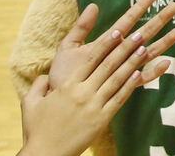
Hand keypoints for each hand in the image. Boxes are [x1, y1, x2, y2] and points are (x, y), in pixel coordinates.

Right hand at [16, 0, 174, 155]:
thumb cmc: (36, 129)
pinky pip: (119, 99)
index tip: (118, 31)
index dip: (105, 44)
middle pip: (107, 65)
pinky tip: (139, 74)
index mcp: (67, 86)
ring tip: (145, 48)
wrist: (45, 155)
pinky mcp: (101, 120)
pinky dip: (130, 86)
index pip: (90, 60)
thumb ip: (39, 85)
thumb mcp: (30, 103)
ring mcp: (94, 106)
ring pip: (117, 79)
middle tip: (139, 33)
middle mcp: (82, 93)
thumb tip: (44, 75)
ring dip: (132, 63)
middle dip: (125, 48)